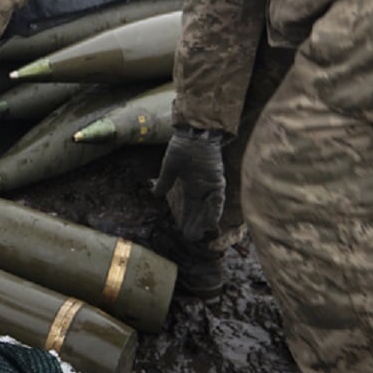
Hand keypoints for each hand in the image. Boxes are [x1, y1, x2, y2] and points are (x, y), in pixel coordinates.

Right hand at [152, 126, 225, 241]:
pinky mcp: (217, 181)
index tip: (182, 230)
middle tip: (191, 239)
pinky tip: (211, 224)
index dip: (186, 219)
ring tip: (201, 235)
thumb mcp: (170, 167)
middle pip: (200, 211)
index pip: (188, 206)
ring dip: (205, 222)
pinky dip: (214, 212)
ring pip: (209, 208)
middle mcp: (202, 187)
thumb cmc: (182, 146)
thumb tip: (155, 194)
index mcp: (190, 184)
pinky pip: (218, 200)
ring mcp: (211, 185)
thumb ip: (164, 182)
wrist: (194, 133)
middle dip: (195, 225)